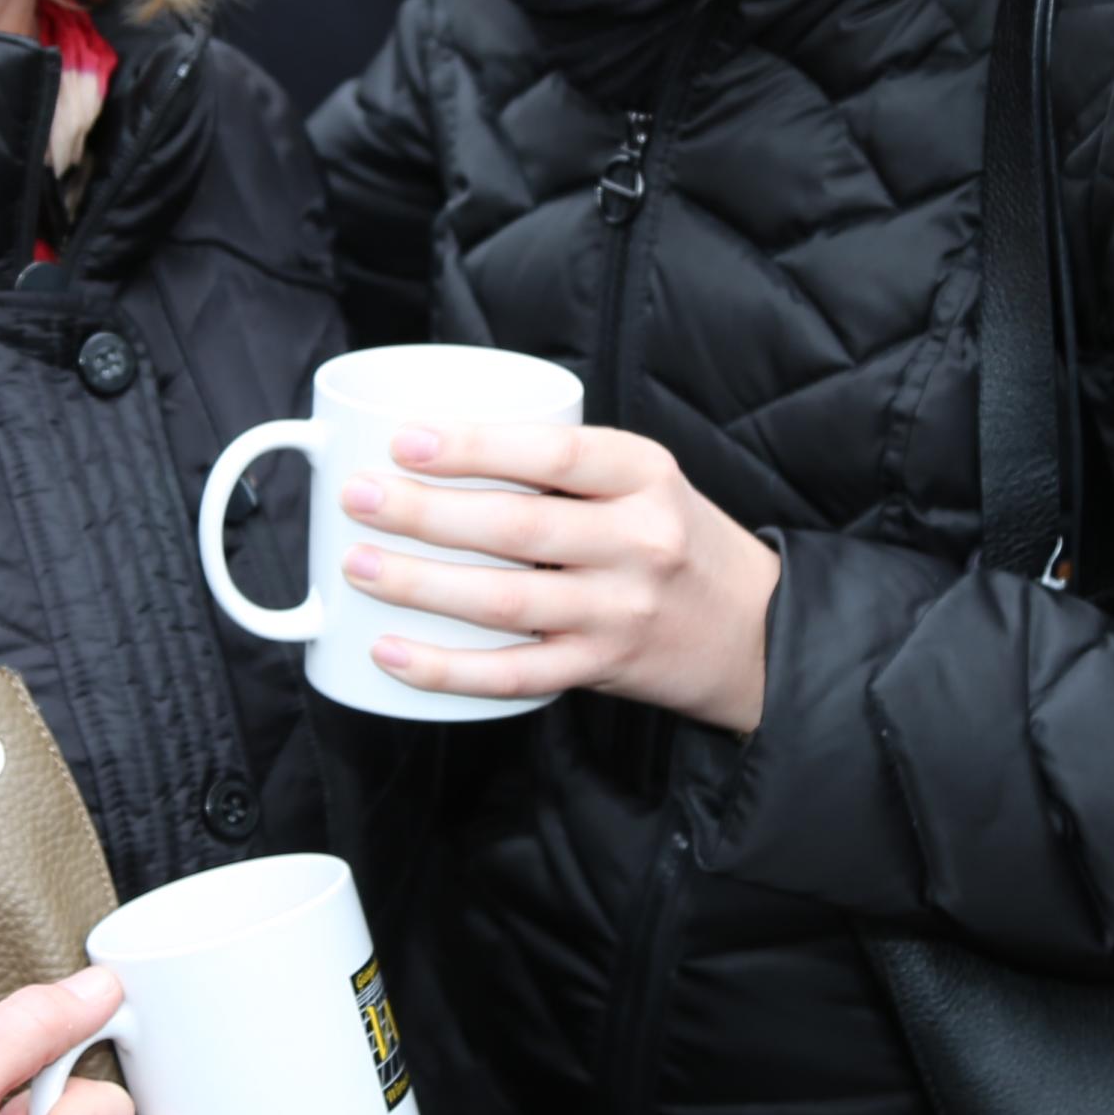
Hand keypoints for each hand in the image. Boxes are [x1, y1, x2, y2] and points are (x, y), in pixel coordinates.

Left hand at [341, 423, 781, 731]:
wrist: (757, 629)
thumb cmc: (676, 538)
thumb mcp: (643, 481)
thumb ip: (563, 464)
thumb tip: (432, 443)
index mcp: (645, 475)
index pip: (555, 454)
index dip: (475, 446)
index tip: (405, 438)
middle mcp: (639, 543)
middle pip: (517, 528)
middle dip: (424, 513)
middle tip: (357, 497)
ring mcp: (620, 612)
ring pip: (505, 602)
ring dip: (420, 585)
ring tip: (356, 565)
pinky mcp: (601, 668)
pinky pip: (513, 676)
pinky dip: (447, 668)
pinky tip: (391, 653)